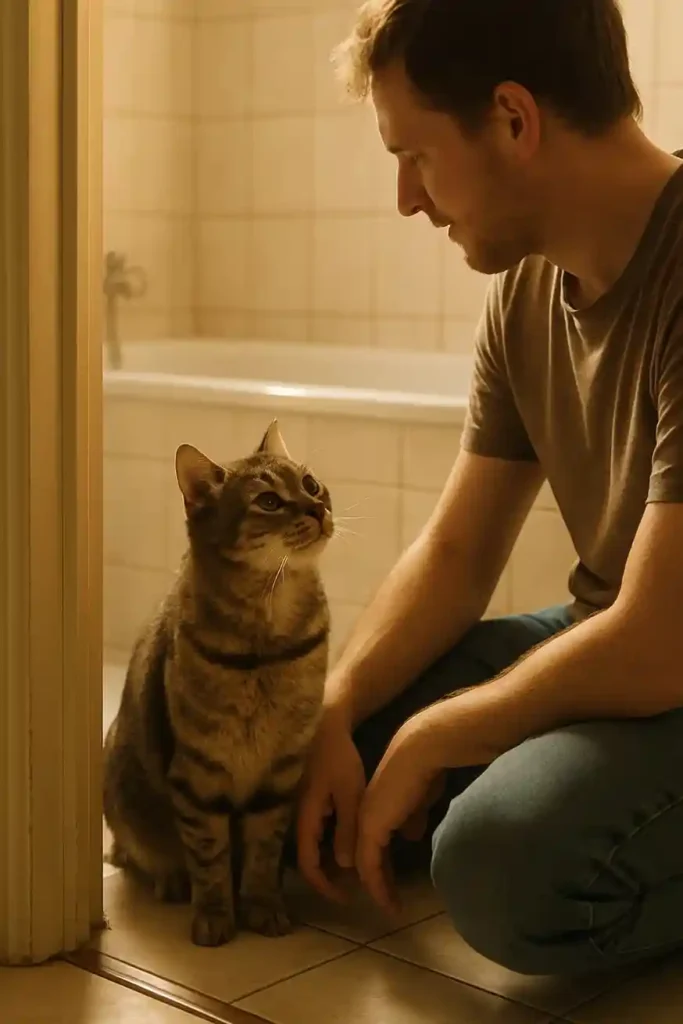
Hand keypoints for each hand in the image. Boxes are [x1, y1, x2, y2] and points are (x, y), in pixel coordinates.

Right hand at [297, 705, 365, 901]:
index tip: (348, 899)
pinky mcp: (311, 800)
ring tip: (363, 868)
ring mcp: (303, 809)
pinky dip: (335, 843)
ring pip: (316, 846)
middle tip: (360, 887)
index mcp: (305, 818)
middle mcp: (299, 817)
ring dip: (335, 861)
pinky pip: (320, 831)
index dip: (325, 887)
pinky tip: (354, 841)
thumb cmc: (337, 756)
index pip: (308, 865)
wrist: (325, 723)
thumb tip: (343, 865)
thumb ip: (346, 828)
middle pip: (311, 859)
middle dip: (333, 877)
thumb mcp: (348, 792)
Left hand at [355, 711, 444, 914]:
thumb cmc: (422, 771)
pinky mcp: (370, 830)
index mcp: (375, 807)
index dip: (384, 864)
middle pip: (367, 856)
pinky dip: (378, 886)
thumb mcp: (418, 799)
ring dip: (379, 888)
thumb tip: (410, 834)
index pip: (375, 843)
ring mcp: (365, 822)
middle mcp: (365, 816)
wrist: (418, 754)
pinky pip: (370, 867)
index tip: (394, 882)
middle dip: (380, 880)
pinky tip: (389, 901)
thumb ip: (411, 816)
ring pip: (366, 866)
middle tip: (391, 901)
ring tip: (392, 907)